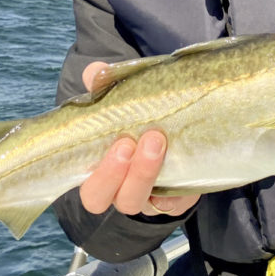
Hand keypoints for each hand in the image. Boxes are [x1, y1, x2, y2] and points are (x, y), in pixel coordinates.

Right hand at [77, 61, 199, 217]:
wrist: (184, 127)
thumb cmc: (143, 117)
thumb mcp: (127, 98)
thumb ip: (107, 85)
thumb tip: (94, 73)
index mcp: (103, 173)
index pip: (91, 190)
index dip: (99, 175)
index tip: (115, 142)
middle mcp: (123, 191)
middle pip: (107, 200)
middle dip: (115, 174)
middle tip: (128, 143)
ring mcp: (150, 198)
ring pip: (136, 201)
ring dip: (144, 172)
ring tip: (156, 139)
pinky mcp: (178, 199)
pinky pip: (175, 202)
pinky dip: (176, 187)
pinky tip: (182, 162)